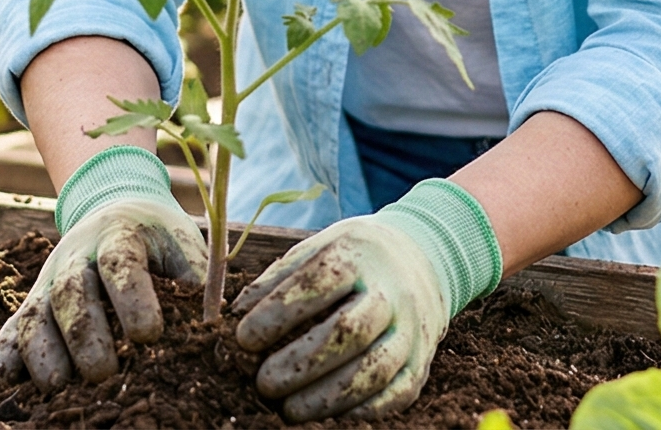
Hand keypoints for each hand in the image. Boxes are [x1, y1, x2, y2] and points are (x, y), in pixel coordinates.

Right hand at [0, 146, 204, 388]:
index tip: (149, 334)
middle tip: (103, 374)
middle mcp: (75, 257)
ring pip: (36, 315)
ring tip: (58, 386)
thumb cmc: (155, 235)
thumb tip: (206, 313)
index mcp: (118, 235)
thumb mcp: (179, 238)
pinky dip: (5, 356)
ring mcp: (48, 283)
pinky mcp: (31, 305)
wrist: (112, 206)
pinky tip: (7, 383)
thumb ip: (193, 270)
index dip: (132, 298)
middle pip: (73, 295)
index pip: (121, 263)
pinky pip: (10, 329)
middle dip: (85, 336)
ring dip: (42, 352)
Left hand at [229, 179, 499, 421]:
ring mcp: (412, 329)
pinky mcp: (422, 361)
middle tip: (263, 384)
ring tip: (289, 411)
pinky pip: (398, 393)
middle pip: (349, 331)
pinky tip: (330, 416)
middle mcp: (392, 292)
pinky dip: (363, 410)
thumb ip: (278, 278)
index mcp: (359, 256)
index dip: (278, 313)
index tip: (244, 338)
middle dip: (301, 363)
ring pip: (375, 369)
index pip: (318, 283)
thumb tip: (236, 314)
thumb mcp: (318, 248)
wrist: (424, 258)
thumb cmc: (354, 259)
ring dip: (328, 397)